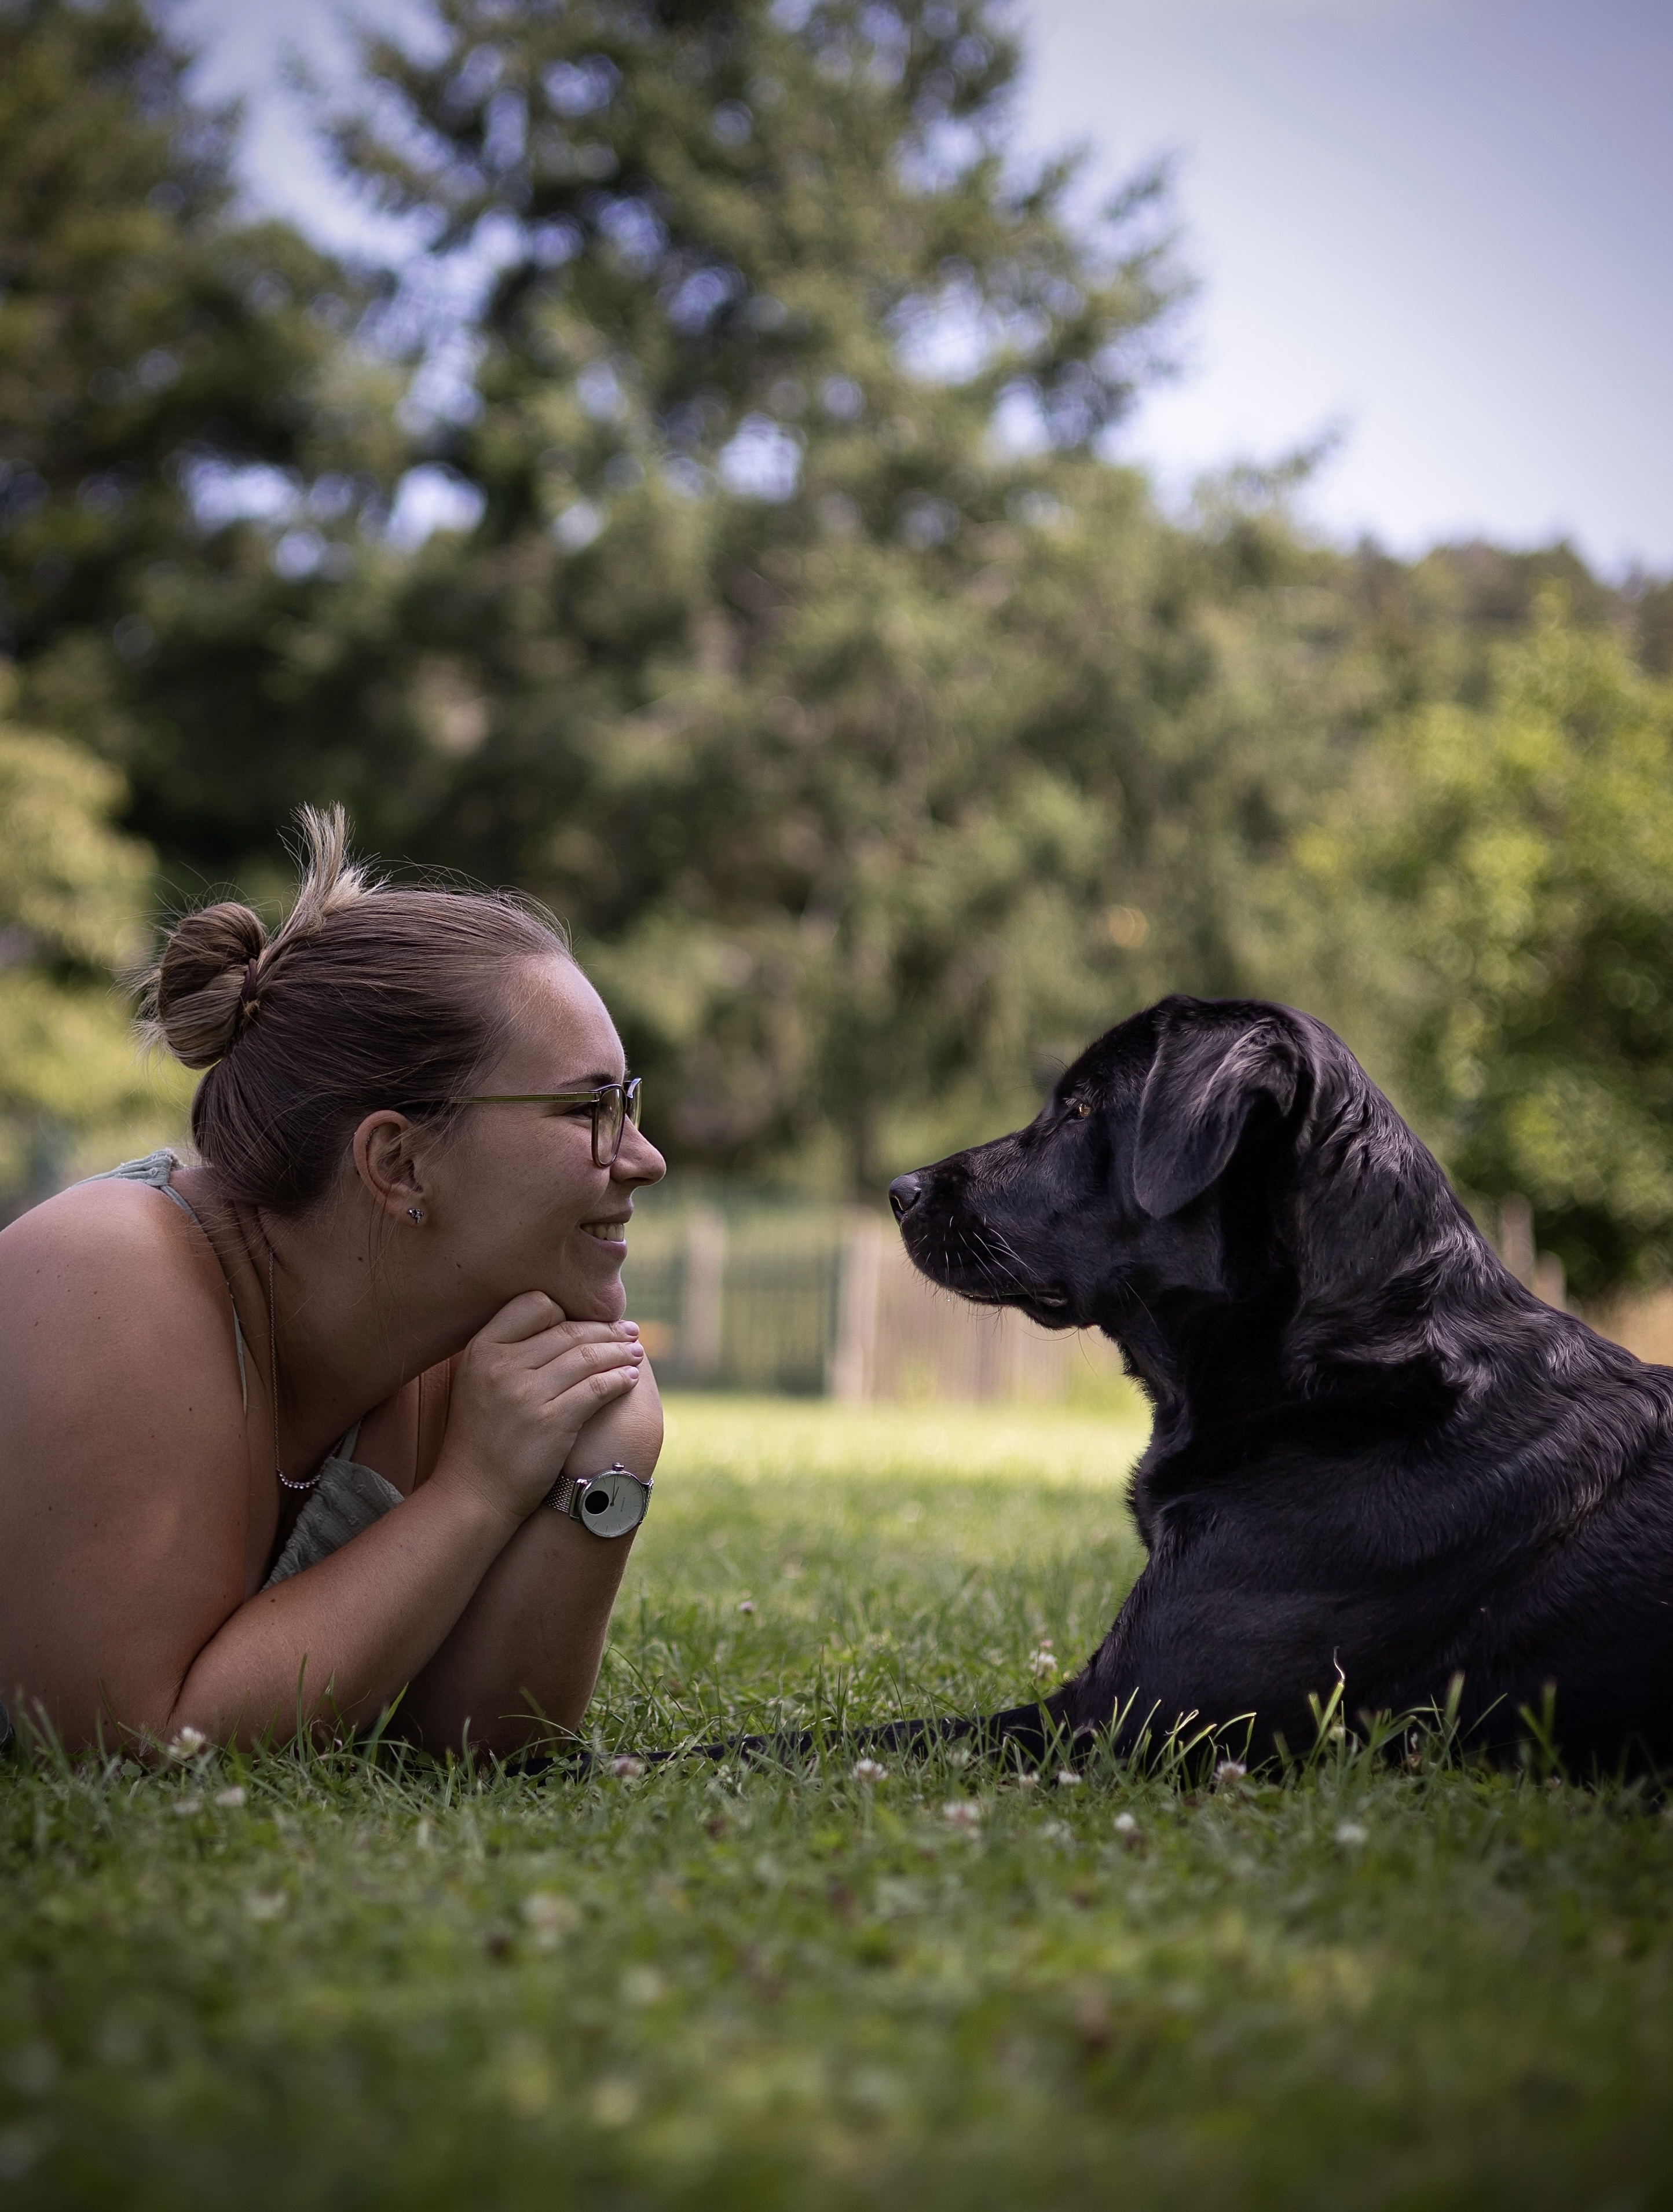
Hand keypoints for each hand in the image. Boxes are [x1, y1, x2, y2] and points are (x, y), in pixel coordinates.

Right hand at [432, 1294, 644, 1526]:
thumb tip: (555, 1324)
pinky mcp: (552, 1422)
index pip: (533, 1305)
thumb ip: (505, 1353)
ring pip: (588, 1357)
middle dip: (605, 1330)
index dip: (566, 1311)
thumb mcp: (476, 1383)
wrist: (473, 1493)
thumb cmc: (480, 1438)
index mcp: (481, 1349)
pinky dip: (619, 1380)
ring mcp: (527, 1394)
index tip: (588, 1320)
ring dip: (619, 1352)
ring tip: (635, 1352)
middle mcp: (501, 1366)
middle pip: (567, 1331)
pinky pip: (597, 1388)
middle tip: (629, 1332)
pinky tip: (629, 1379)